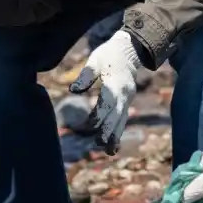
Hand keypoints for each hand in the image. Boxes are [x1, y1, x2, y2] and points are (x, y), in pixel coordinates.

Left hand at [70, 30, 140, 154]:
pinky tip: (113, 146)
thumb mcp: (95, 60)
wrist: (129, 50)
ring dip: (115, 135)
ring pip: (122, 119)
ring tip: (109, 152)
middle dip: (108, 129)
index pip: (108, 101)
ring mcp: (128, 98)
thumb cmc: (108, 54)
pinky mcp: (127, 101)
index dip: (100, 114)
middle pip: (116, 114)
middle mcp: (125, 93)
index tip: (91, 125)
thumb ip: (85, 75)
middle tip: (99, 143)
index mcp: (115, 82)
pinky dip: (118, 132)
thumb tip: (73, 90)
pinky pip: (123, 119)